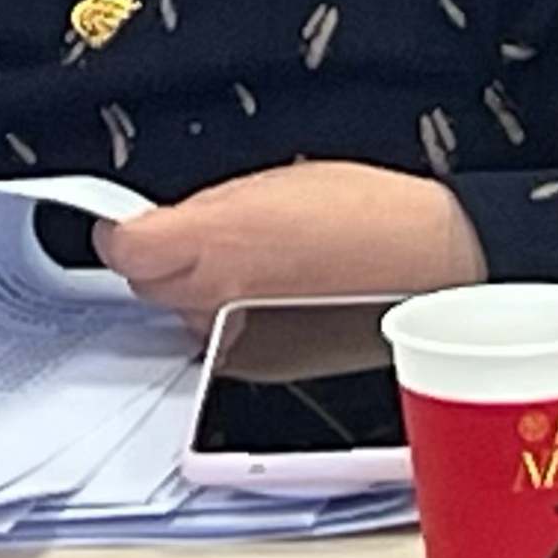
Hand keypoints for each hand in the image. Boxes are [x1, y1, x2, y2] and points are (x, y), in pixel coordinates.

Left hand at [96, 161, 485, 327]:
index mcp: (211, 245)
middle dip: (165, 264)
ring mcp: (237, 345)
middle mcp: (214, 302)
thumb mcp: (270, 185)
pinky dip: (232, 326)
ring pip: (181, 318)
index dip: (123, 232)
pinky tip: (272, 301)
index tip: (134, 222)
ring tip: (256, 270)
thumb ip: (202, 212)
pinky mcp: (262, 371)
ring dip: (199, 297)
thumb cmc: (371, 218)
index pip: (121, 249)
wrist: (436, 269)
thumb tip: (158, 224)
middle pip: (145, 285)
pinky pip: (220, 345)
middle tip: (207, 241)